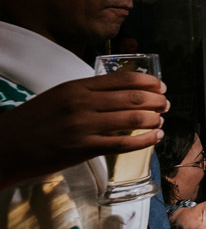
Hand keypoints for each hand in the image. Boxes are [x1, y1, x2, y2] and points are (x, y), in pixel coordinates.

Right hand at [0, 71, 168, 188]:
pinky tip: (155, 138)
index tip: (161, 86)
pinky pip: (122, 144)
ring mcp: (83, 127)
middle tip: (166, 103)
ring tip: (161, 120)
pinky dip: (144, 141)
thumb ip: (89, 92)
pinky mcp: (83, 149)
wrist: (6, 145)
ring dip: (153, 120)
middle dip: (156, 100)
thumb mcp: (60, 95)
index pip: (123, 79)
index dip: (148, 81)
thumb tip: (122, 91)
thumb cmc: (34, 120)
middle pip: (132, 98)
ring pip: (131, 120)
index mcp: (78, 87)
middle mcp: (83, 103)